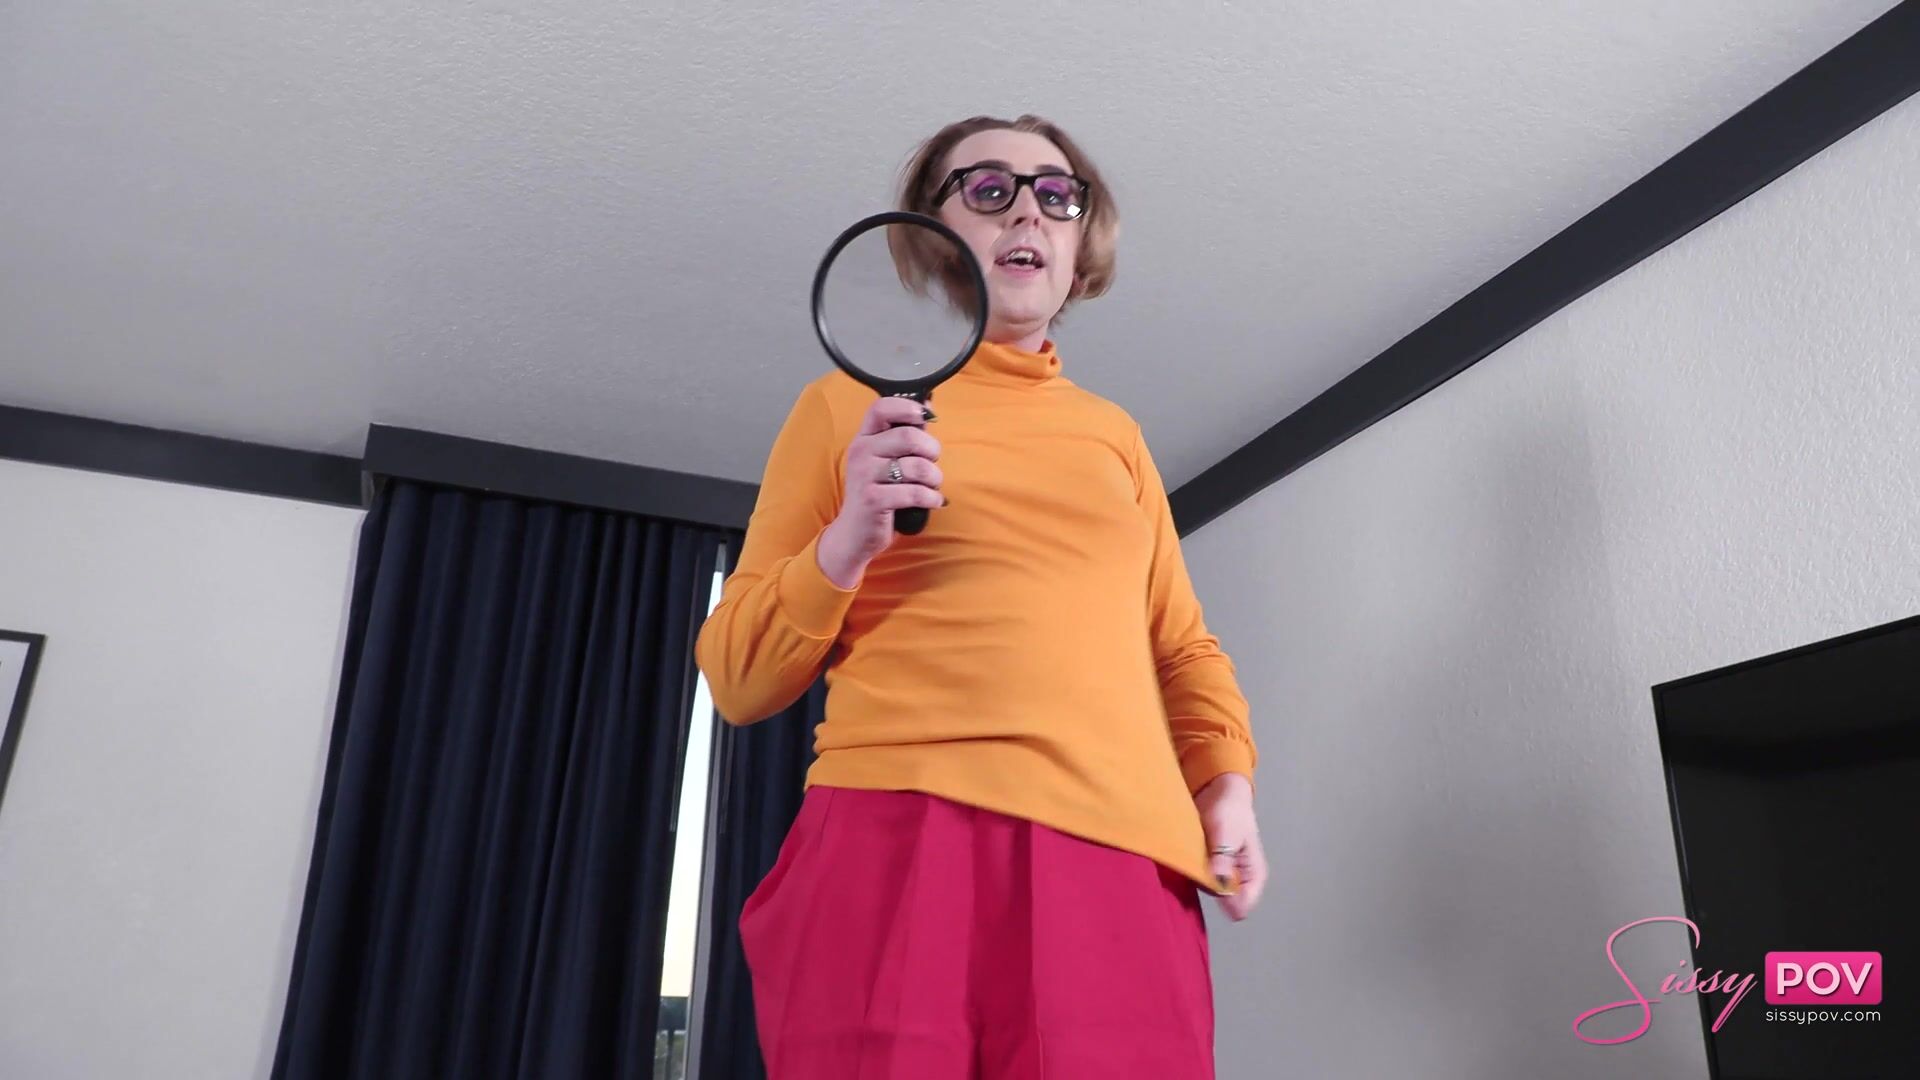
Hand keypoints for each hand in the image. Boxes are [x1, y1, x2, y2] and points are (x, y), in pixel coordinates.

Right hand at [816, 395, 943, 587]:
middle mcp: (861, 453)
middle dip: (932, 449)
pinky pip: (915, 493)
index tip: (924, 416)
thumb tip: (928, 406)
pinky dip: (932, 498)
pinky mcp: (874, 500)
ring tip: (932, 485)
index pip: (881, 408)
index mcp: (863, 438)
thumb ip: (904, 436)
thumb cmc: (878, 493)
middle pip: (908, 436)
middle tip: (933, 461)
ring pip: (917, 466)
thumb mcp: (884, 461)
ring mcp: (865, 476)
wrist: (854, 533)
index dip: (906, 407)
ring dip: (934, 477)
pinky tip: (934, 501)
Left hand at [1196, 772, 1266, 920]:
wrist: (1219, 791)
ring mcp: (1223, 876)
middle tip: (1195, 868)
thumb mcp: (1227, 833)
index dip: (1225, 901)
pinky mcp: (1209, 869)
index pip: (1242, 907)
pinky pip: (1199, 881)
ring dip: (1198, 880)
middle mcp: (1239, 881)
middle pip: (1224, 903)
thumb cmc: (1230, 811)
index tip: (1208, 882)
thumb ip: (1223, 859)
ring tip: (1188, 861)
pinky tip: (1183, 861)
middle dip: (1209, 890)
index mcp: (1253, 876)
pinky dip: (1191, 874)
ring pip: (1210, 892)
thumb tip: (1221, 885)